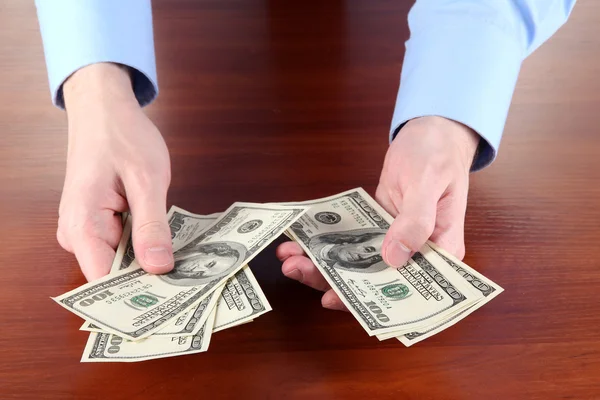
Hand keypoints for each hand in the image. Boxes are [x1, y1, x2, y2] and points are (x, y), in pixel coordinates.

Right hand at [57, 63, 173, 280]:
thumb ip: (152, 226)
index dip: (140, 294)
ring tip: (186, 265)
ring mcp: (88, 230)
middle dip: (151, 278)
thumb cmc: (121, 136)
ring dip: (151, 261)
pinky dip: (146, 246)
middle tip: (191, 283)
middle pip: (116, 275)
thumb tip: (159, 269)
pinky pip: (124, 246)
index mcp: (82, 226)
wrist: (103, 109)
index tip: (174, 301)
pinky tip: (170, 246)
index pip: (106, 282)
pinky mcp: (101, 224)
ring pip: (123, 261)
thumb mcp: (146, 179)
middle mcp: (78, 234)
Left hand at [277, 116, 478, 310]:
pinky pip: (351, 242)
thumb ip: (415, 221)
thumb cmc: (438, 154)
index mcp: (440, 252)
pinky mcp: (378, 227)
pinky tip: (300, 241)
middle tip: (297, 270)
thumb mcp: (428, 183)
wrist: (431, 132)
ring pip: (357, 264)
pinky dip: (327, 243)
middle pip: (374, 282)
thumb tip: (395, 258)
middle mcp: (418, 254)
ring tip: (290, 257)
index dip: (372, 302)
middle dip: (332, 281)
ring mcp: (395, 241)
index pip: (409, 291)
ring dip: (323, 264)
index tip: (336, 299)